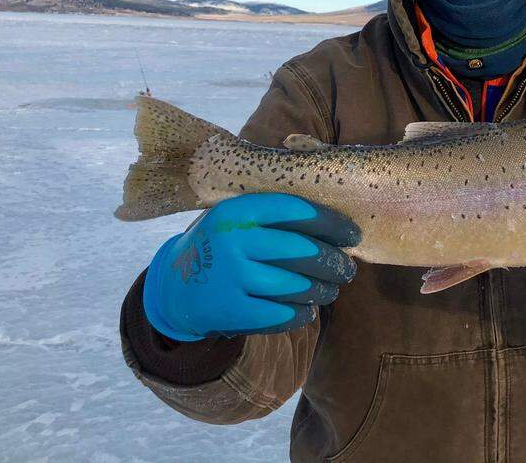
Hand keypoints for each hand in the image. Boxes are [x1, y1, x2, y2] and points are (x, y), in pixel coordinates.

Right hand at [143, 193, 359, 341]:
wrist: (174, 288)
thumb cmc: (221, 247)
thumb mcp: (237, 221)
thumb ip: (275, 219)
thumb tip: (335, 231)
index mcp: (238, 211)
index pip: (295, 211)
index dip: (330, 223)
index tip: (351, 234)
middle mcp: (233, 240)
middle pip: (302, 251)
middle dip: (333, 262)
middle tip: (347, 269)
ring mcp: (230, 277)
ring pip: (296, 285)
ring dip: (322, 290)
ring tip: (330, 291)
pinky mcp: (230, 310)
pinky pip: (279, 315)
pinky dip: (300, 314)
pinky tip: (306, 311)